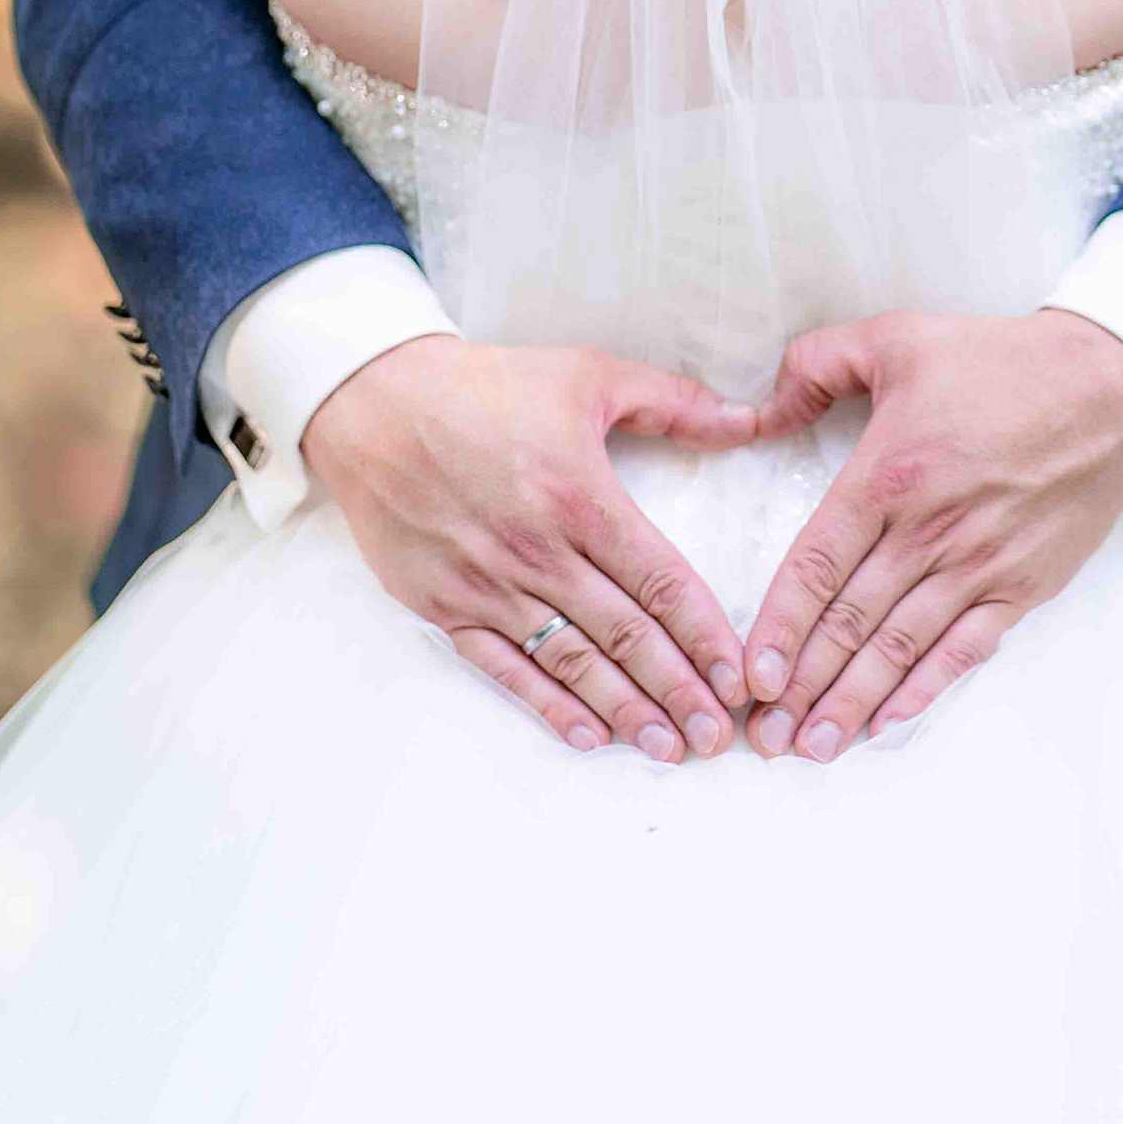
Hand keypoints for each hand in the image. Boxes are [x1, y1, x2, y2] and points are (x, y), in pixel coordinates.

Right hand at [303, 336, 755, 760]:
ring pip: (572, 661)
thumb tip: (748, 419)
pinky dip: (547, 705)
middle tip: (718, 737)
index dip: (706, 635)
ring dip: (625, 711)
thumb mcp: (587, 374)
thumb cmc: (485, 386)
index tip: (739, 678)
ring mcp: (488, 584)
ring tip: (669, 748)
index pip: (660, 581)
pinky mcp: (445, 604)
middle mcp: (538, 550)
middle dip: (679, 691)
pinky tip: (586, 735)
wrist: (374, 402)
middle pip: (625, 635)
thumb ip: (673, 402)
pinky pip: (505, 667)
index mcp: (581, 496)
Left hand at [741, 310, 1122, 761]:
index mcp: (889, 473)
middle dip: (801, 686)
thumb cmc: (999, 360)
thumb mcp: (896, 337)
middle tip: (761, 736)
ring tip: (811, 748)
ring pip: (900, 647)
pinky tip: (888, 723)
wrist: (1109, 385)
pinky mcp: (1023, 585)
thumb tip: (760, 410)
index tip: (750, 675)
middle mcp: (930, 531)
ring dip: (851, 702)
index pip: (817, 566)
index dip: (779, 626)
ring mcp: (980, 565)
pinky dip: (923, 690)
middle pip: (850, 622)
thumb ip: (817, 365)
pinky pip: (964, 650)